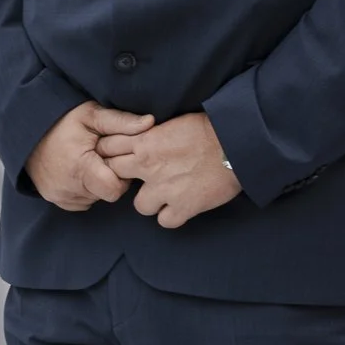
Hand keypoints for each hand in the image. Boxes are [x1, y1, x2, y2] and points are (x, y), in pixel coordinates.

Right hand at [26, 103, 153, 211]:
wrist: (24, 127)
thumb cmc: (60, 120)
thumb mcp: (91, 115)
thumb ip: (121, 122)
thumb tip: (150, 123)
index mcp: (80, 169)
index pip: (115, 190)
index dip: (120, 175)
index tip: (113, 158)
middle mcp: (68, 188)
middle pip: (106, 194)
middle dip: (109, 177)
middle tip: (101, 156)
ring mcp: (59, 195)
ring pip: (94, 198)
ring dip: (95, 183)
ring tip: (87, 160)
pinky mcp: (53, 198)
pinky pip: (80, 200)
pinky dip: (83, 188)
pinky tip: (77, 170)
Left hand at [98, 111, 240, 227]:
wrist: (235, 143)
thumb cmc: (208, 128)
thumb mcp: (171, 123)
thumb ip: (151, 134)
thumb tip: (142, 138)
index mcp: (144, 141)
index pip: (109, 148)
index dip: (112, 154)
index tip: (120, 156)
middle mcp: (148, 166)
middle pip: (116, 176)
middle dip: (125, 177)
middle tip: (141, 177)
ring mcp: (164, 189)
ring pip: (140, 206)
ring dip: (151, 201)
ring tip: (164, 194)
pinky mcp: (183, 207)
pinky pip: (165, 221)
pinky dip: (172, 216)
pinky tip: (180, 206)